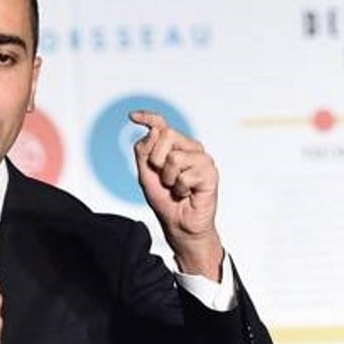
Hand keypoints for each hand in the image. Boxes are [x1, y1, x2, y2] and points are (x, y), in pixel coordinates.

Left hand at [129, 110, 223, 279]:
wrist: (179, 226)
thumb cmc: (165, 201)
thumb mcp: (146, 176)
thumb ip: (144, 152)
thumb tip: (154, 130)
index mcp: (175, 146)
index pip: (162, 125)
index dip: (148, 117)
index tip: (132, 116)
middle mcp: (190, 148)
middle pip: (166, 135)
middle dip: (156, 160)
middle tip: (164, 179)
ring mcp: (202, 159)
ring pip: (175, 157)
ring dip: (169, 179)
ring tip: (176, 189)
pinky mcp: (210, 172)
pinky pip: (185, 175)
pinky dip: (180, 189)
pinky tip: (187, 194)